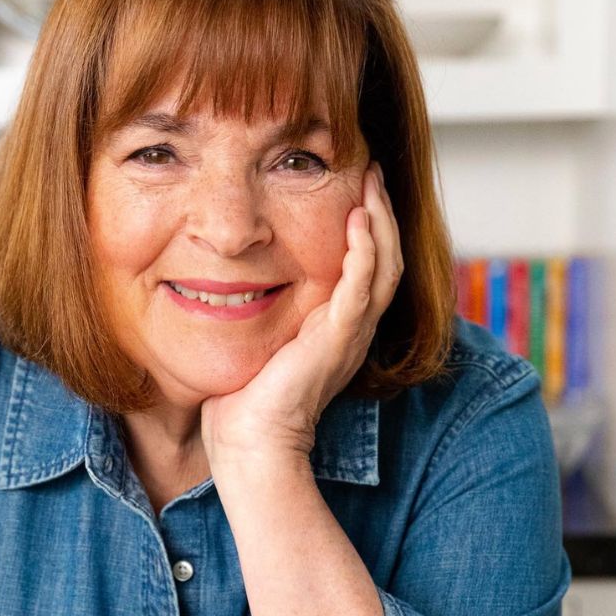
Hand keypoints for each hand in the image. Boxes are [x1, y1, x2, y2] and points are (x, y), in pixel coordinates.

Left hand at [200, 160, 403, 467]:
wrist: (248, 445)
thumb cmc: (243, 401)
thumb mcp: (258, 342)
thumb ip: (260, 312)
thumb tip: (230, 283)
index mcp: (336, 330)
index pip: (367, 269)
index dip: (367, 228)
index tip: (353, 189)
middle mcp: (351, 331)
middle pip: (386, 260)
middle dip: (381, 212)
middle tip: (371, 170)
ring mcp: (348, 336)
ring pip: (383, 266)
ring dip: (380, 221)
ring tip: (370, 181)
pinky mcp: (337, 340)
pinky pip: (361, 286)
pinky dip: (364, 250)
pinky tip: (357, 219)